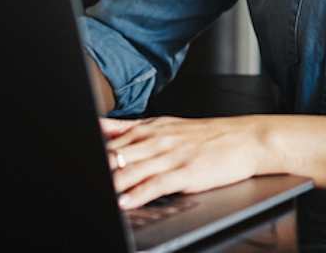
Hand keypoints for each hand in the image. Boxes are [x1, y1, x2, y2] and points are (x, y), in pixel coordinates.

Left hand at [100, 115, 272, 209]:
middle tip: (84, 176)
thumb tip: (101, 128)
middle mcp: (158, 140)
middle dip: (101, 166)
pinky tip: (126, 201)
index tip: (80, 158)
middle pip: (118, 155)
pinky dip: (138, 194)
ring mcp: (172, 156)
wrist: (246, 138)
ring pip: (133, 170)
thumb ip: (133, 129)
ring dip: (113, 182)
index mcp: (152, 128)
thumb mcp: (167, 124)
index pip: (113, 139)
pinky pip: (156, 184)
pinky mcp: (186, 172)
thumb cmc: (208, 135)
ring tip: (100, 191)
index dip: (96, 151)